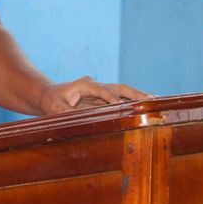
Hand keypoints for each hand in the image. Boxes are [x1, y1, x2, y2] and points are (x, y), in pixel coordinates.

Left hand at [36, 76, 151, 115]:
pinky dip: (133, 101)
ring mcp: (100, 90)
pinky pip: (120, 98)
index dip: (112, 98)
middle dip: (134, 94)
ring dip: (138, 96)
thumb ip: (67, 112)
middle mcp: (95, 85)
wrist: (48, 95)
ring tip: (155, 100)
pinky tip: (145, 105)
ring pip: (123, 92)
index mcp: (84, 85)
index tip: (123, 105)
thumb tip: (78, 119)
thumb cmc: (51, 101)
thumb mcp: (55, 108)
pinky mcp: (102, 97)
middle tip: (150, 99)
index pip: (102, 91)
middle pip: (119, 87)